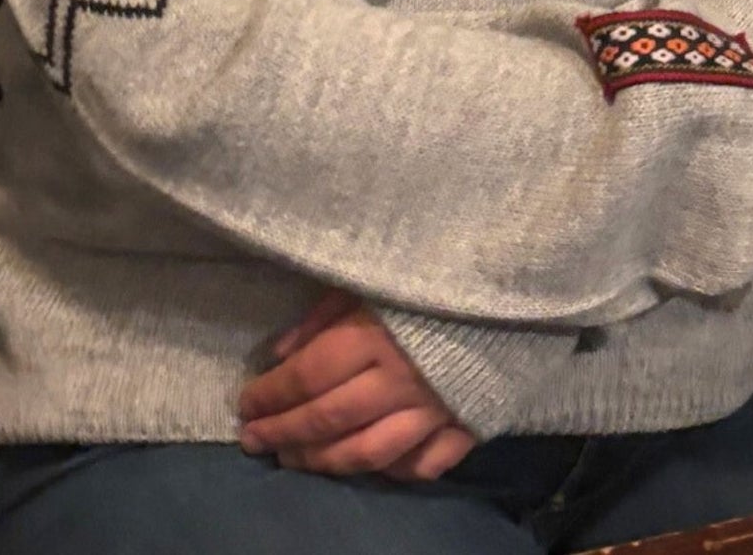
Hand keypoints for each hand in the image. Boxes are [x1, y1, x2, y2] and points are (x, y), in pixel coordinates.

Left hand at [239, 289, 475, 480]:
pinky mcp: (464, 427)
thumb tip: (278, 353)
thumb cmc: (428, 279)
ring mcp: (432, 411)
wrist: (507, 289)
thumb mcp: (368, 280)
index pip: (308, 375)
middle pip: (328, 419)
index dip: (270, 394)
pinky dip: (390, 473)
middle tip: (252, 441)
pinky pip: (421, 465)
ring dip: (321, 461)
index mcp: (374, 336)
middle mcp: (399, 381)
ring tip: (290, 460)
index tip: (244, 403)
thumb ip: (323, 315)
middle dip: (283, 432)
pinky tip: (364, 468)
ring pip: (365, 453)